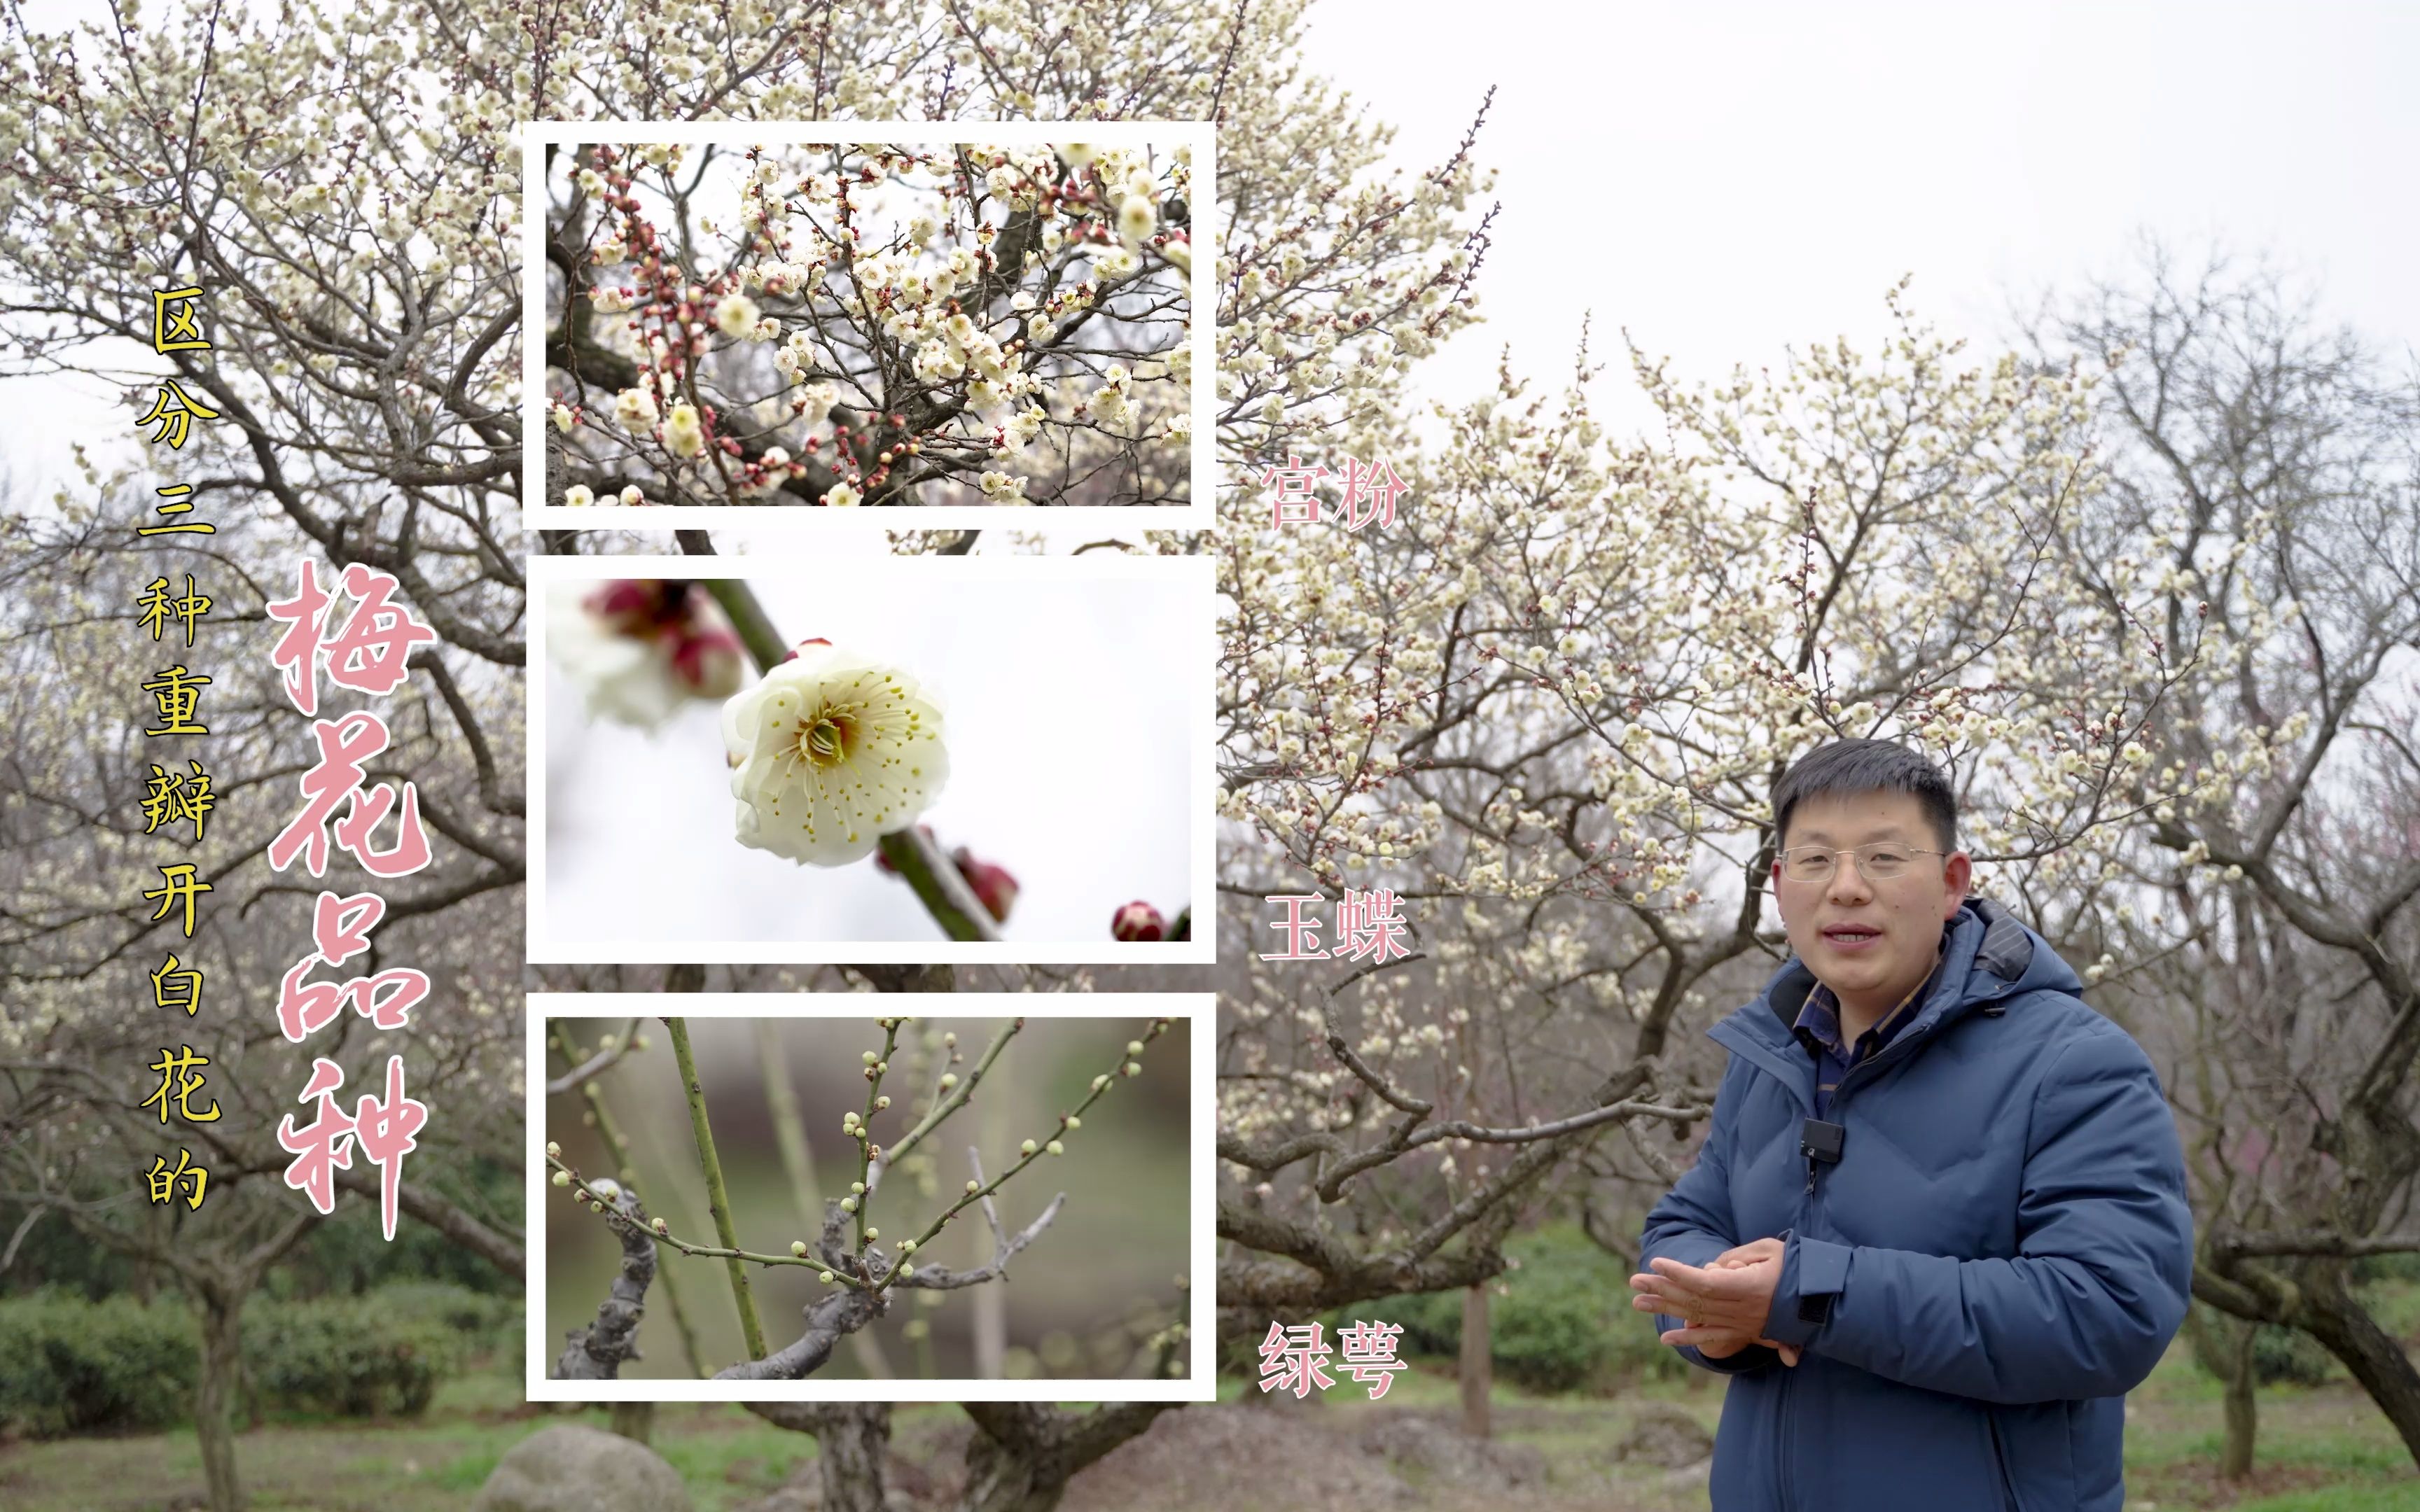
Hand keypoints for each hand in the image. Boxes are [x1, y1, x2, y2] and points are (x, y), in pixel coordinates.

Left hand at [1630, 1239, 1801, 1366]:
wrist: (1823, 1300)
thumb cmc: (1796, 1267)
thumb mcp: (1771, 1251)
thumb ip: (1739, 1258)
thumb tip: (1712, 1273)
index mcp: (1749, 1288)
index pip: (1706, 1283)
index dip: (1679, 1273)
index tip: (1656, 1262)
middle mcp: (1742, 1310)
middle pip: (1694, 1299)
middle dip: (1663, 1289)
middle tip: (1634, 1281)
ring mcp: (1741, 1324)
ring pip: (1697, 1317)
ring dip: (1666, 1309)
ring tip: (1638, 1301)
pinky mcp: (1743, 1333)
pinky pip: (1712, 1337)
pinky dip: (1688, 1338)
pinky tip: (1666, 1339)